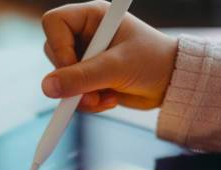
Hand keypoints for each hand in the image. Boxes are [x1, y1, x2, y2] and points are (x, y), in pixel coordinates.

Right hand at [41, 0, 177, 111]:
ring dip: (81, 95)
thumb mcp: (116, 68)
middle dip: (72, 79)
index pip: (54, 23)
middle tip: (90, 92)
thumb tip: (47, 88)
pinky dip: (88, 102)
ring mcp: (87, 57)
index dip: (58, 47)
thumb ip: (81, 77)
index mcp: (93, 16)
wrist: (172, 83)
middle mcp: (86, 34)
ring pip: (61, 78)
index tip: (73, 67)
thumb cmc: (153, 62)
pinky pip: (72, 93)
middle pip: (53, 53)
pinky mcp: (90, 77)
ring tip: (105, 98)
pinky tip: (110, 99)